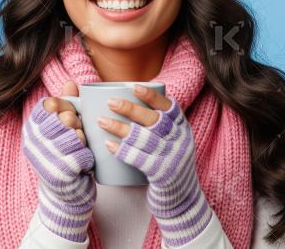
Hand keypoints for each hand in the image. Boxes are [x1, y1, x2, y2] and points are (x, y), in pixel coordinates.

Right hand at [21, 80, 95, 242]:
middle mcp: (32, 143)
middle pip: (65, 119)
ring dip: (83, 141)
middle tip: (78, 134)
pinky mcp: (58, 174)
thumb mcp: (62, 130)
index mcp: (31, 129)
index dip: (65, 107)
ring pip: (75, 136)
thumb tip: (71, 82)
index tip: (70, 115)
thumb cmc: (66, 156)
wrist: (66, 196)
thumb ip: (66, 105)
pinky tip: (83, 164)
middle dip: (77, 125)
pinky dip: (88, 158)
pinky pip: (83, 154)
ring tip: (80, 148)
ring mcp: (43, 159)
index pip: (50, 105)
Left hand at [99, 84, 212, 246]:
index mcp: (183, 129)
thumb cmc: (169, 164)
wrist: (181, 198)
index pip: (170, 107)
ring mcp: (173, 157)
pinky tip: (108, 145)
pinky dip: (122, 151)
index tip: (134, 87)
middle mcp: (181, 140)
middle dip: (131, 109)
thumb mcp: (173, 142)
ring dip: (120, 128)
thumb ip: (160, 127)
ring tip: (101, 121)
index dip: (152, 96)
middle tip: (110, 102)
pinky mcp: (163, 174)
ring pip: (144, 138)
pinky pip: (139, 159)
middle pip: (155, 120)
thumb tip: (132, 101)